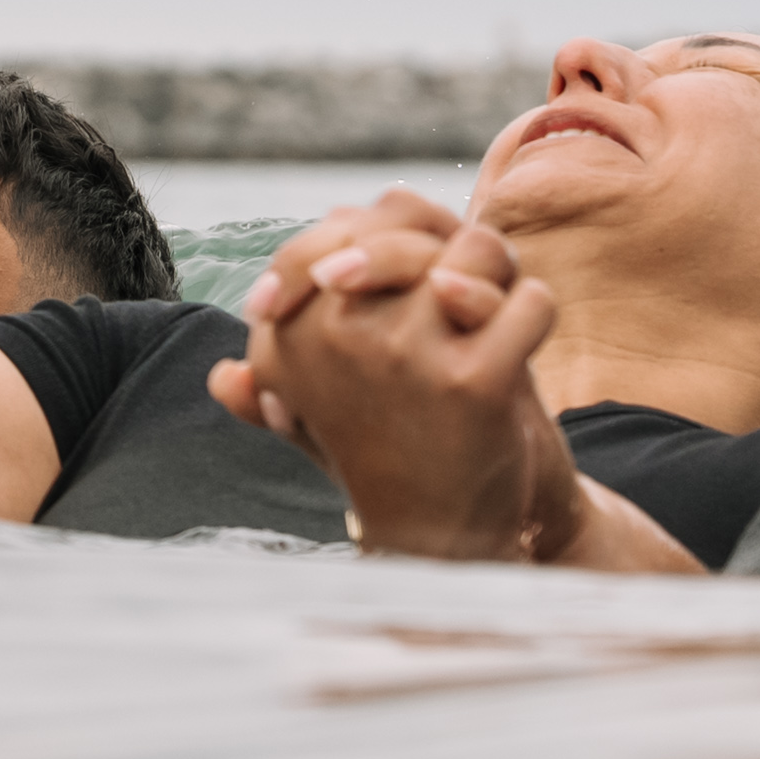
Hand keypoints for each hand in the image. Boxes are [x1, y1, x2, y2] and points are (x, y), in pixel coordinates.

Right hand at [220, 189, 590, 566]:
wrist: (449, 538)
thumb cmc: (388, 455)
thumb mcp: (320, 414)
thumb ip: (286, 368)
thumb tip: (222, 377)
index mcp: (288, 333)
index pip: (348, 220)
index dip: (400, 233)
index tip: (417, 273)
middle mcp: (334, 334)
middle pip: (414, 224)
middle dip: (454, 247)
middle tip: (467, 295)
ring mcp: (402, 355)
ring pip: (479, 251)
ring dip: (501, 275)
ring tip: (492, 318)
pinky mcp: (472, 381)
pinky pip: (528, 299)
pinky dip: (537, 314)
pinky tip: (520, 348)